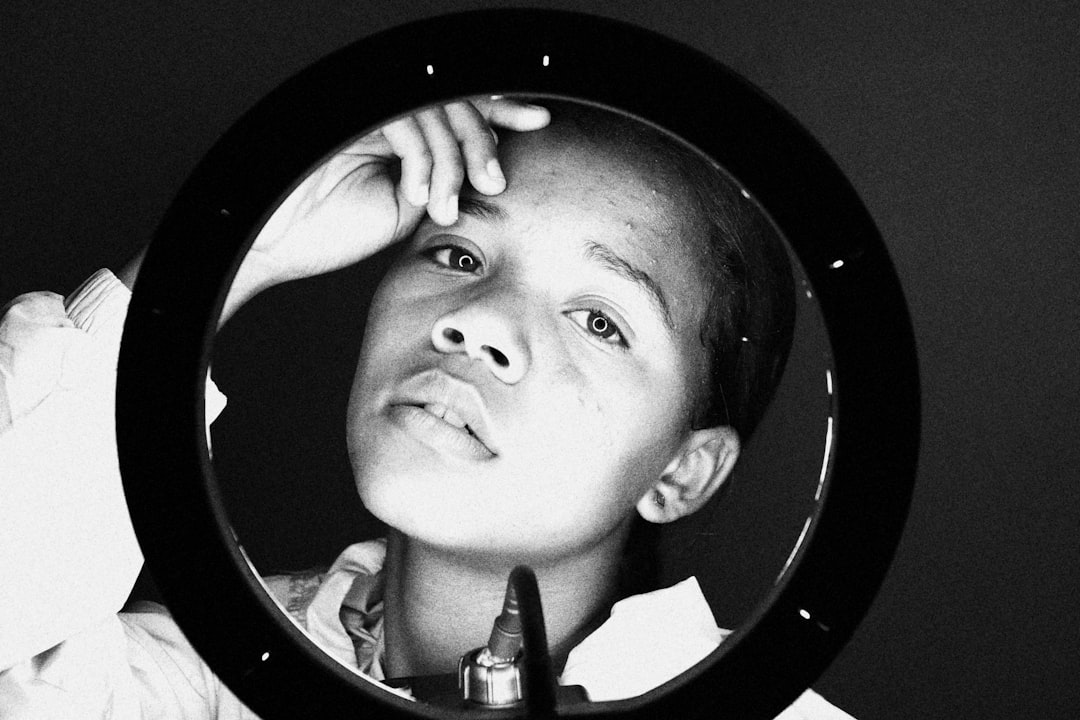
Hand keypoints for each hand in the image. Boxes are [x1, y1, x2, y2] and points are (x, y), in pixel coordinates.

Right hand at [223, 96, 549, 318]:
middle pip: (454, 96)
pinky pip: (406, 123)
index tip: (538, 120)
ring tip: (447, 204)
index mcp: (399, 129)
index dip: (500, 109)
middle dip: (483, 138)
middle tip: (494, 181)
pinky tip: (419, 195)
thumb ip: (440, 182)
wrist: (276, 247)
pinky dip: (422, 160)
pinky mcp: (348, 117)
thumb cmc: (330, 231)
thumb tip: (479, 170)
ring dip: (452, 159)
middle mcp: (384, 110)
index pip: (457, 105)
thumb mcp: (404, 210)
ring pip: (435, 108)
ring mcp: (365, 110)